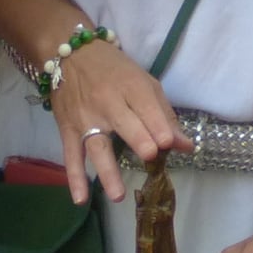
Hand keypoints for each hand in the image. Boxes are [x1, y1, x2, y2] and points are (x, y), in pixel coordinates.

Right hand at [46, 38, 191, 204]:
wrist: (69, 53)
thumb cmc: (114, 69)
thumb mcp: (143, 82)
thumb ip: (164, 115)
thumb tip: (185, 146)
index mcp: (130, 87)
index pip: (146, 107)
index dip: (158, 126)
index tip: (168, 143)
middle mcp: (107, 102)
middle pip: (124, 124)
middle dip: (138, 140)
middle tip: (150, 156)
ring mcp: (85, 118)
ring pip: (97, 145)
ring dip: (107, 170)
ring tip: (118, 195)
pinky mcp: (67, 129)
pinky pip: (71, 154)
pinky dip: (74, 177)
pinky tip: (80, 199)